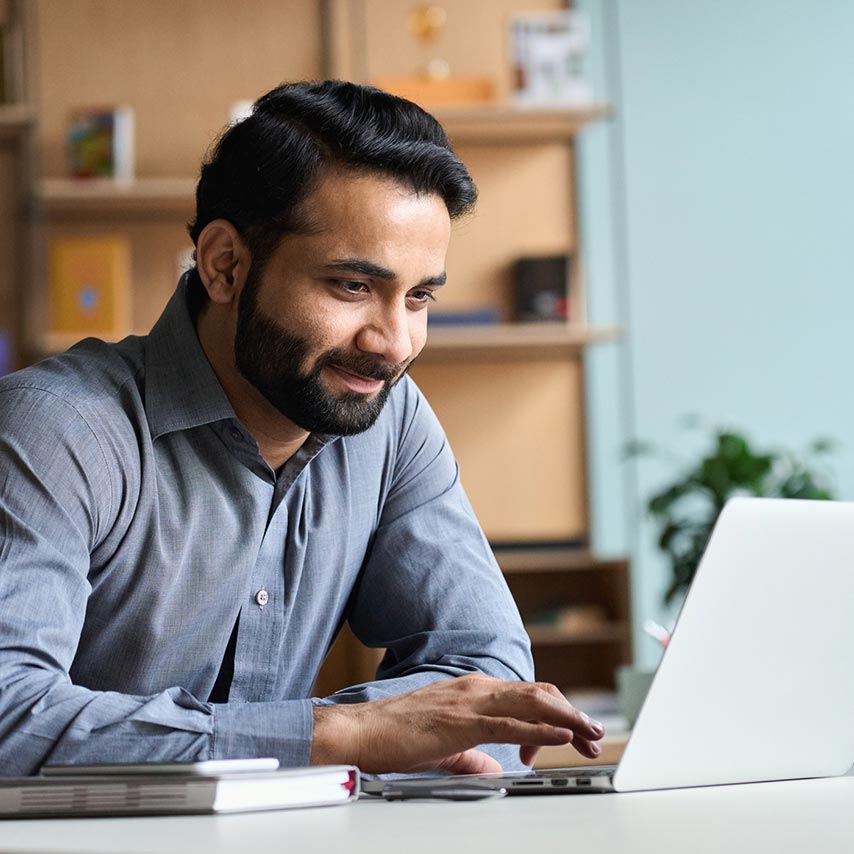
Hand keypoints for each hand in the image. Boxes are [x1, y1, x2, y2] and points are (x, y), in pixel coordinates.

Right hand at [310, 674, 604, 773]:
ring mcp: (470, 701)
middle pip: (538, 695)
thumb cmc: (396, 735)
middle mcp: (476, 688)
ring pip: (532, 703)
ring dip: (566, 718)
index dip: (555, 714)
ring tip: (590, 732)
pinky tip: (560, 736)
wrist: (361, 731)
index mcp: (473, 691)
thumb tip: (495, 769)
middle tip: (594, 735)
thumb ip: (473, 755)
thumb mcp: (445, 746)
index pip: (527, 696)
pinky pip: (510, 723)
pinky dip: (541, 728)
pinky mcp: (462, 721)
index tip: (571, 736)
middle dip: (572, 714)